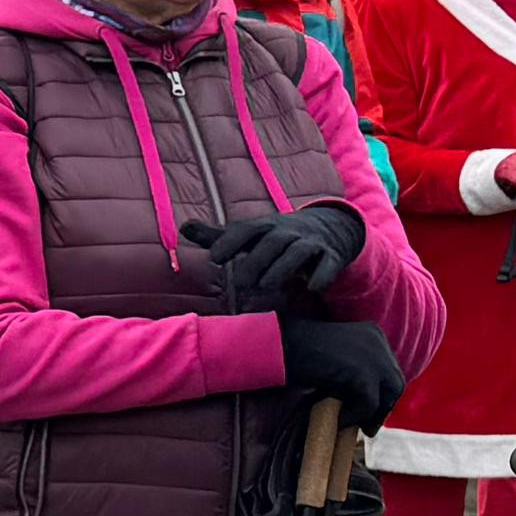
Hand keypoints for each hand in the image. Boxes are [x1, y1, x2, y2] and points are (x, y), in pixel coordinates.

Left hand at [200, 201, 362, 310]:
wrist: (328, 228)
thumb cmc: (276, 237)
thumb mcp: (249, 235)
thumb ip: (218, 236)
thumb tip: (184, 227)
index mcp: (265, 226)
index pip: (247, 229)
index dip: (230, 241)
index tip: (215, 257)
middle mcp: (288, 232)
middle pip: (272, 242)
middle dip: (256, 260)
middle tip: (238, 281)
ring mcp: (311, 244)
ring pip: (298, 252)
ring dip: (282, 267)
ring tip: (266, 285)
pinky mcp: (331, 257)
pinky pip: (328, 264)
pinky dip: (322, 274)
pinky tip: (312, 288)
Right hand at [277, 314, 408, 428]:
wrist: (279, 347)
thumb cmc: (299, 354)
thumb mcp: (337, 359)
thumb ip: (356, 370)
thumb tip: (372, 401)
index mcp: (373, 334)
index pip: (391, 370)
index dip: (383, 394)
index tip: (370, 413)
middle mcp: (377, 340)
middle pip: (396, 382)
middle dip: (384, 408)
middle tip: (368, 427)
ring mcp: (372, 355)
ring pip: (388, 394)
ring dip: (373, 414)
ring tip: (356, 426)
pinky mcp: (362, 372)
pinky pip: (369, 402)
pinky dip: (356, 415)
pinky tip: (339, 420)